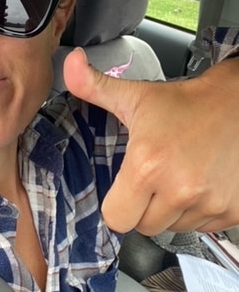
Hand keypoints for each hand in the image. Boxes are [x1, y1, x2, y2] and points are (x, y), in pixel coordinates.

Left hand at [64, 48, 238, 235]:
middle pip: (143, 226)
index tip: (123, 188)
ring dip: (169, 210)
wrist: (238, 103)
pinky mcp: (233, 211)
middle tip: (150, 180)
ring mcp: (210, 203)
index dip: (116, 204)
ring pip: (173, 228)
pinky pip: (202, 227)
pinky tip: (196, 185)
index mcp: (148, 166)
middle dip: (141, 208)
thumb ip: (94, 86)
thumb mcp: (134, 96)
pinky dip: (195, 212)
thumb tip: (71, 63)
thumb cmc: (184, 104)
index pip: (116, 218)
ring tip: (174, 178)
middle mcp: (180, 190)